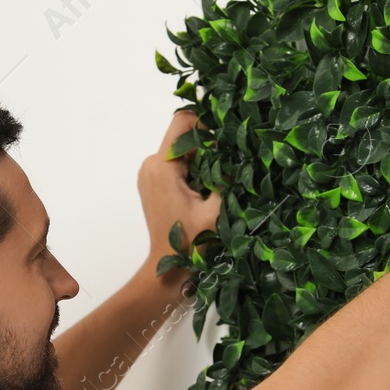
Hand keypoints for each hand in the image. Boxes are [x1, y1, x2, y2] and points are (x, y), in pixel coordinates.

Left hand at [138, 109, 221, 282]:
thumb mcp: (217, 209)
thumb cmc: (191, 243)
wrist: (169, 268)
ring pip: (182, 150)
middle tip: (227, 166)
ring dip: (203, 160)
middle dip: (208, 146)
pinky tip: (205, 190)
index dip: (208, 124)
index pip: (183, 122)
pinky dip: (194, 170)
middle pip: (184, 136)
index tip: (227, 141)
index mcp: (162, 167)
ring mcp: (150, 173)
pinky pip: (177, 164)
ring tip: (217, 183)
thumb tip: (240, 150)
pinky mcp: (153, 182)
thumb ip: (226, 175)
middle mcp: (150, 164)